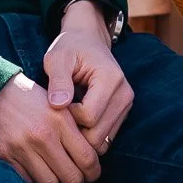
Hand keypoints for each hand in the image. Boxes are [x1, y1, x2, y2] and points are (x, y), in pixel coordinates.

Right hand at [0, 73, 104, 182]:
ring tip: (54, 174)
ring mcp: (22, 147)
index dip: (93, 172)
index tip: (91, 174)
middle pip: (72, 178)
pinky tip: (35, 169)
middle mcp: (43, 136)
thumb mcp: (57, 106)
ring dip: (54, 182)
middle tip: (75, 181)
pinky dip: (33, 179)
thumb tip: (91, 159)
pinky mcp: (5, 156)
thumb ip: (74, 130)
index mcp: (60, 121)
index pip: (87, 159)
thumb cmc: (29, 100)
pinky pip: (27, 181)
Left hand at [44, 0, 133, 154]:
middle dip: (74, 132)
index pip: (88, 116)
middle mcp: (125, 94)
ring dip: (81, 136)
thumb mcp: (57, 58)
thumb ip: (58, 81)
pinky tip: (76, 121)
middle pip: (98, 134)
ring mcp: (126, 106)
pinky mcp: (123, 114)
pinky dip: (89, 136)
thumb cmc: (70, 48)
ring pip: (103, 141)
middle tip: (59, 115)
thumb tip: (58, 105)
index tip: (56, 103)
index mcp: (111, 79)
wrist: (88, 41)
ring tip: (67, 117)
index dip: (67, 116)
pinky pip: (106, 139)